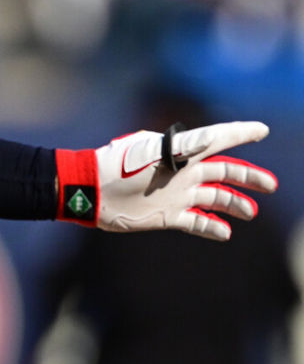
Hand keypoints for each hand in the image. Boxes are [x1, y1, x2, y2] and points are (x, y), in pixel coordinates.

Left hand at [56, 122, 276, 240]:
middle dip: (248, 177)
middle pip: (224, 172)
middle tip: (271, 185)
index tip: (263, 130)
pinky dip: (212, 227)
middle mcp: (183, 171)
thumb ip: (181, 147)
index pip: (217, 139)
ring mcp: (177, 194)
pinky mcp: (168, 215)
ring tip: (250, 212)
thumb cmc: (119, 166)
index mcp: (180, 151)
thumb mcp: (151, 152)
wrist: (93, 191)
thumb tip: (210, 139)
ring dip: (234, 204)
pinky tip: (225, 232)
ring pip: (215, 198)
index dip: (241, 134)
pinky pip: (196, 222)